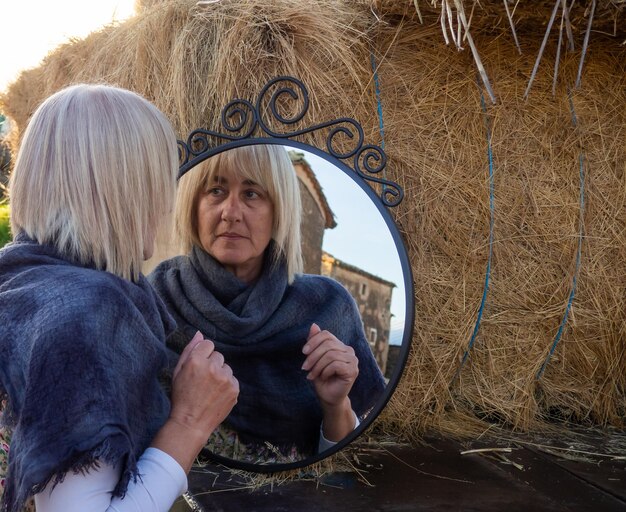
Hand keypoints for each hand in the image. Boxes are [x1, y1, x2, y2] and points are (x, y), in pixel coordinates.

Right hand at [152, 332, 238, 472]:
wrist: (191, 423)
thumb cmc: (181, 396)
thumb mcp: (178, 371)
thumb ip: (189, 349)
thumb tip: (199, 333)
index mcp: (196, 360)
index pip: (208, 344)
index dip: (202, 355)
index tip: (198, 367)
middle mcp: (213, 367)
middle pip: (218, 355)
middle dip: (211, 364)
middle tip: (202, 380)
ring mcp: (226, 378)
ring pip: (226, 367)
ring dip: (220, 374)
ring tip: (209, 389)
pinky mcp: (235, 389)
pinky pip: (232, 379)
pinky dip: (226, 385)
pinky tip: (216, 395)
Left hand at [302, 323, 357, 408]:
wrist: (329, 398)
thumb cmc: (321, 378)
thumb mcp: (314, 359)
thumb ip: (315, 342)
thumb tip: (313, 324)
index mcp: (340, 345)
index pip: (326, 335)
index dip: (313, 341)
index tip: (303, 352)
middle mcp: (349, 350)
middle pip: (328, 344)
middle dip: (313, 356)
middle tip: (304, 367)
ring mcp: (353, 360)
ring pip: (331, 355)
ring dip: (317, 366)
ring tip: (312, 375)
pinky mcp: (353, 370)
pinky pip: (335, 365)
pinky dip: (325, 371)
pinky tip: (323, 378)